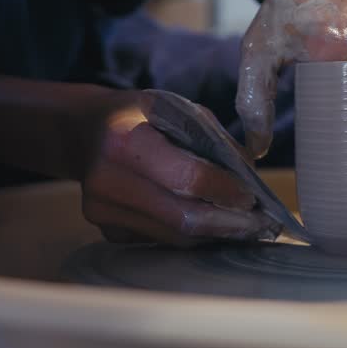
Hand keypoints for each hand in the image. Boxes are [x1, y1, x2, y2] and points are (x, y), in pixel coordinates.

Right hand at [78, 90, 278, 245]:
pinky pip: (162, 238)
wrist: (84, 132)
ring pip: (175, 236)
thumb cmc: (140, 116)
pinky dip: (192, 234)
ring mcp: (103, 211)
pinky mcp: (107, 230)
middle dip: (229, 224)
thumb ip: (214, 140)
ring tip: (247, 225)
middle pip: (183, 218)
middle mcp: (107, 181)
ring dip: (215, 234)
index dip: (226, 192)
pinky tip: (213, 223)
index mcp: (125, 140)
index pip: (188, 179)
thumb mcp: (177, 108)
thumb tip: (250, 176)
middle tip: (262, 224)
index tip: (253, 197)